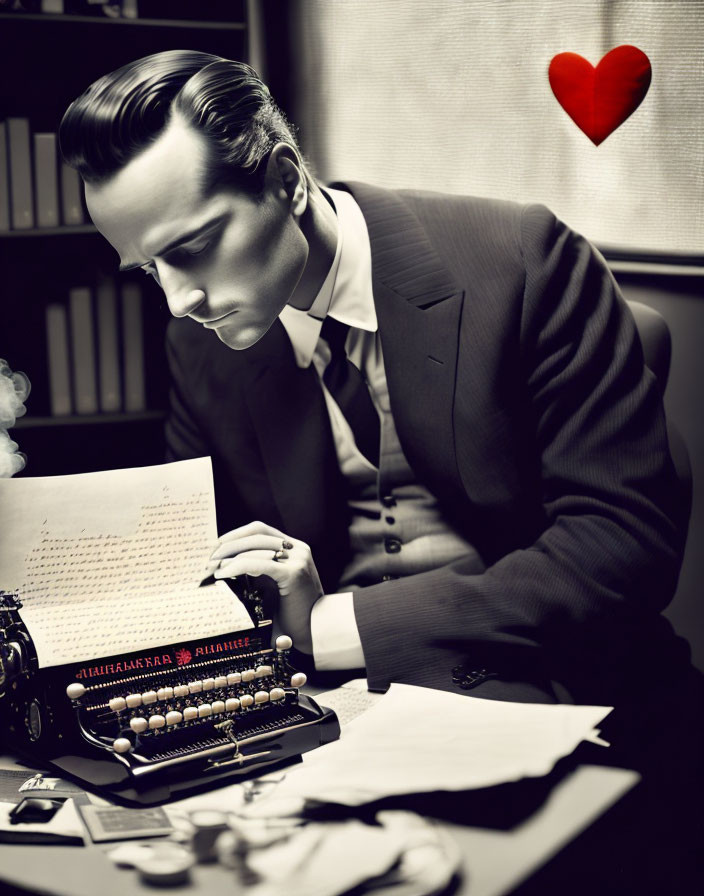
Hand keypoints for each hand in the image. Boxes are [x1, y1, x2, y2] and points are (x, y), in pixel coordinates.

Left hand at [206, 521, 322, 654]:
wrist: (316, 630)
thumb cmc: (293, 612)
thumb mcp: (276, 584)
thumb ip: (260, 570)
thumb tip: (227, 564)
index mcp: (295, 548)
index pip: (261, 530)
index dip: (237, 534)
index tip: (216, 545)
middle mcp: (298, 549)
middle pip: (256, 535)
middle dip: (228, 544)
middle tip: (209, 557)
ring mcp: (298, 560)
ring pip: (256, 547)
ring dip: (229, 555)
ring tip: (213, 567)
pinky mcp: (293, 574)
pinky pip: (259, 564)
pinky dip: (238, 566)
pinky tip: (224, 574)